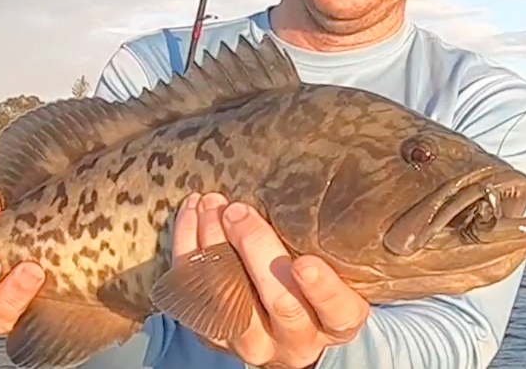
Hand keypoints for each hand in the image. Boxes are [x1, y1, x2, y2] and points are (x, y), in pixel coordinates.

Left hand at [174, 193, 369, 368]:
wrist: (281, 321)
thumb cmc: (314, 279)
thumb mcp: (334, 265)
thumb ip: (324, 240)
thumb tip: (305, 183)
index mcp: (335, 321)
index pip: (337, 310)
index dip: (321, 290)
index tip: (304, 263)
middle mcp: (296, 340)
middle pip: (280, 304)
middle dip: (255, 251)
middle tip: (238, 212)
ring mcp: (253, 342)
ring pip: (229, 302)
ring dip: (214, 247)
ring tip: (210, 205)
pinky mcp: (216, 334)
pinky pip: (195, 294)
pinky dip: (189, 250)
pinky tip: (192, 213)